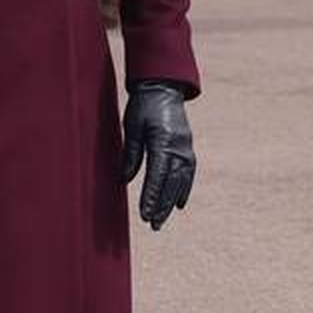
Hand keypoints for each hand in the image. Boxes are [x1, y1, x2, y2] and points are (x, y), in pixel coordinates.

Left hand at [119, 80, 195, 229]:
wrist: (163, 87)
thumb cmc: (142, 106)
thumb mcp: (131, 127)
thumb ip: (130, 154)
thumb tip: (124, 180)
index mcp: (163, 140)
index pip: (157, 175)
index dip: (151, 196)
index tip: (144, 214)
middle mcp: (179, 147)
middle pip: (171, 182)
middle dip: (161, 205)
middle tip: (153, 225)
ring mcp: (186, 147)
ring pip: (181, 181)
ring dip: (171, 202)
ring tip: (162, 220)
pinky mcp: (187, 147)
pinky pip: (188, 173)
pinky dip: (183, 189)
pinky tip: (179, 204)